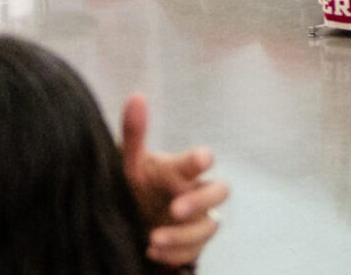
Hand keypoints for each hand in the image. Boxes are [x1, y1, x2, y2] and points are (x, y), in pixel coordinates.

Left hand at [120, 94, 228, 267]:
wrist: (130, 221)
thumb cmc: (137, 186)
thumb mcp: (130, 164)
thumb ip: (134, 134)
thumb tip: (136, 96)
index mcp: (181, 169)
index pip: (198, 160)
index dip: (201, 159)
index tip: (201, 158)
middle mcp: (195, 191)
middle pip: (220, 191)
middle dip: (202, 200)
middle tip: (175, 209)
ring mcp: (197, 219)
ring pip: (209, 226)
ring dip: (183, 235)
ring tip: (152, 239)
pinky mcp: (192, 244)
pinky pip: (195, 252)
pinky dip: (175, 253)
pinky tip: (152, 251)